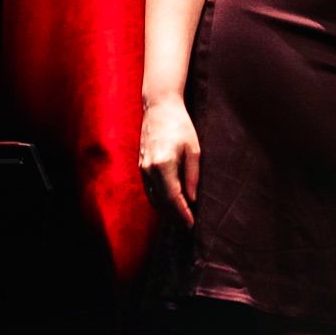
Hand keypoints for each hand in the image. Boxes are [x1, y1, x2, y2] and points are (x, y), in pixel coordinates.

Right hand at [138, 98, 200, 226]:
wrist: (159, 107)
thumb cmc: (180, 125)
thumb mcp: (194, 149)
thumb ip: (193, 176)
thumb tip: (193, 199)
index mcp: (163, 165)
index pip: (173, 198)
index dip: (183, 214)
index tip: (192, 225)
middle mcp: (149, 169)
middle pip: (161, 202)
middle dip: (175, 217)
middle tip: (188, 227)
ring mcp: (142, 167)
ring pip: (154, 197)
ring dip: (166, 210)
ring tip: (181, 219)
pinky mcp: (141, 165)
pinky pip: (150, 189)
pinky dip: (159, 199)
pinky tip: (170, 203)